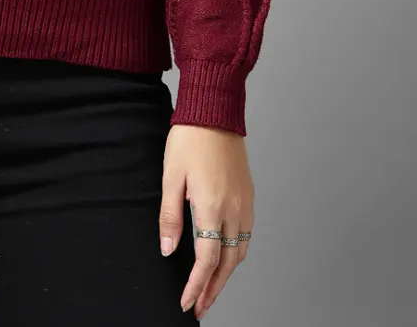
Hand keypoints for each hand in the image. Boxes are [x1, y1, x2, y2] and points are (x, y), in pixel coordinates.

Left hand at [160, 123, 253, 318]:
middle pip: (228, 263)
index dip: (197, 285)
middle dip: (213, 289)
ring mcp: (244, 202)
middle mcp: (234, 209)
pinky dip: (236, 254)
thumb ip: (170, 216)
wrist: (214, 110)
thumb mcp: (170, 176)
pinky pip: (246, 234)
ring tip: (210, 288)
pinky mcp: (248, 195)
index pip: (207, 259)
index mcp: (212, 206)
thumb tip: (167, 250)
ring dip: (226, 275)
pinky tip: (225, 257)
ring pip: (240, 252)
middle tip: (199, 307)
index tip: (187, 303)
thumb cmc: (189, 139)